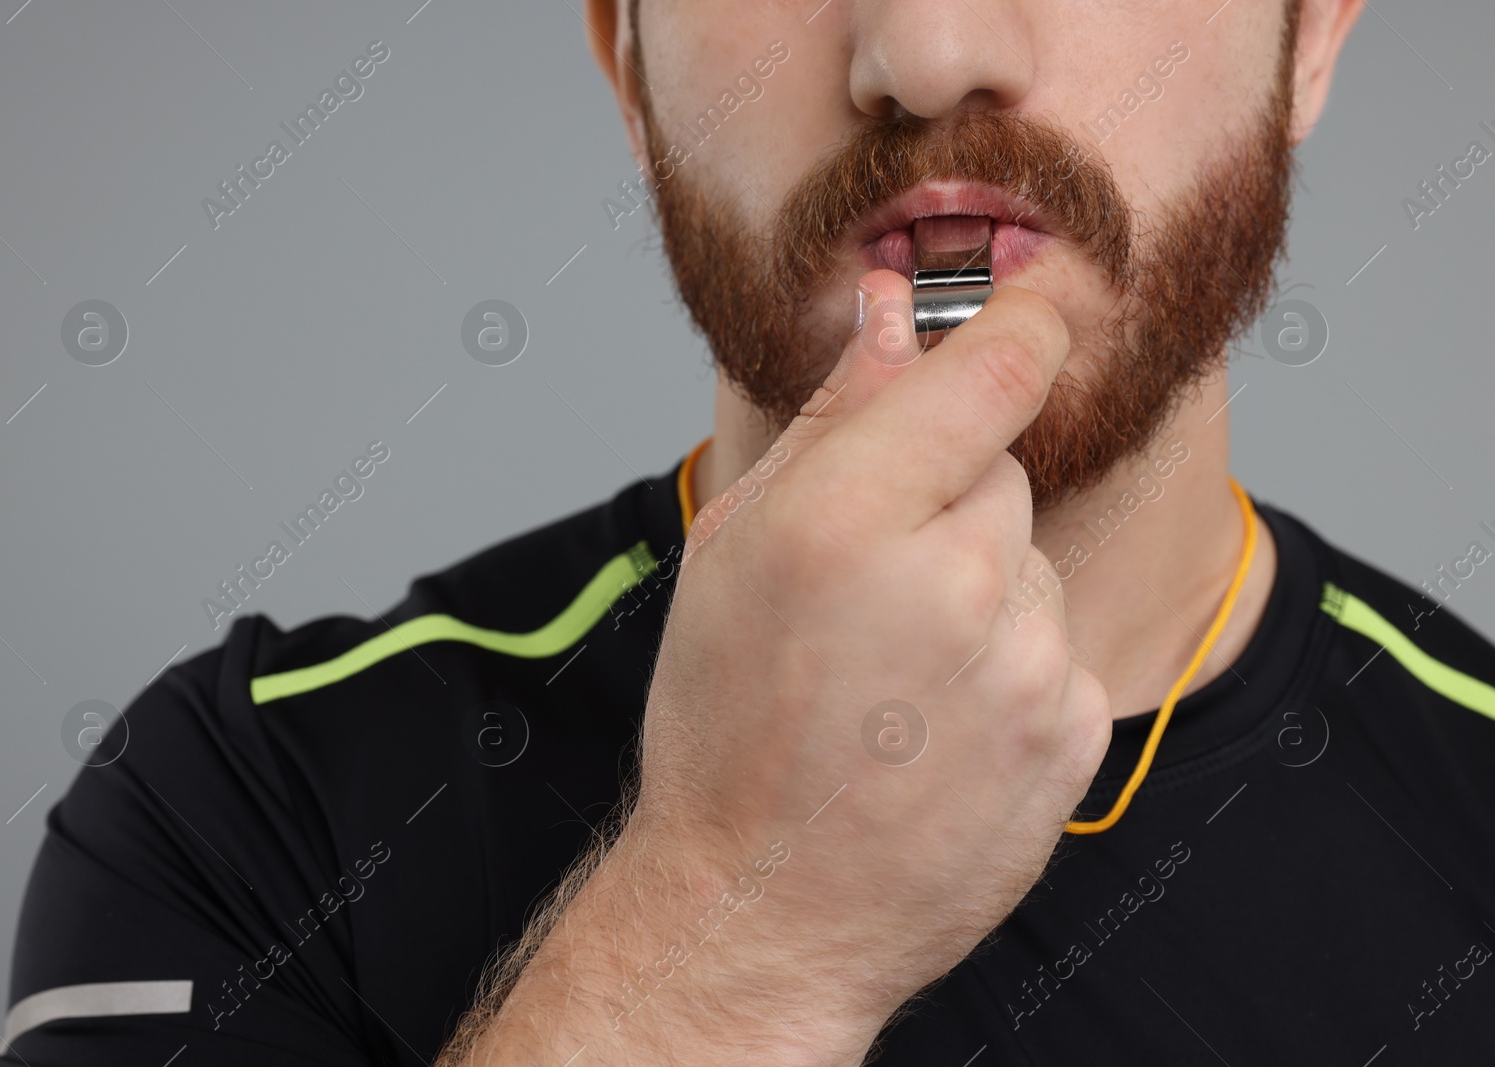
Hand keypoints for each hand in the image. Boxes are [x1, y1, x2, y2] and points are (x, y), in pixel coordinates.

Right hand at [626, 269, 1111, 1049]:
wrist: (766, 905)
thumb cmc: (727, 728)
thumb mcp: (736, 552)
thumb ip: (829, 421)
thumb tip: (892, 317)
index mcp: (847, 522)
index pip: (992, 371)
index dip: (1025, 316)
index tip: (1040, 292)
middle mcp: (954, 584)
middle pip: (1002, 469)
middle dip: (946, 497)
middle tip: (870, 581)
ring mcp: (1027, 665)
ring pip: (1030, 558)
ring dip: (981, 586)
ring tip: (896, 672)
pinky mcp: (1074, 732)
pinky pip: (1058, 643)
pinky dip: (1012, 663)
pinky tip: (937, 720)